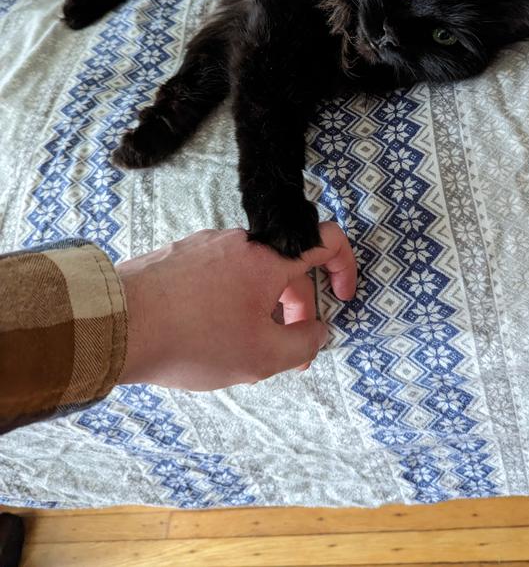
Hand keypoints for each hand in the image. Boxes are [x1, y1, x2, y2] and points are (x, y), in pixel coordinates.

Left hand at [117, 222, 355, 389]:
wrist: (116, 324)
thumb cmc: (193, 339)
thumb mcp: (262, 356)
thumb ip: (303, 344)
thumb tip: (317, 331)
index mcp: (268, 258)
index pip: (326, 240)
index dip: (345, 267)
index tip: (342, 298)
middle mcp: (239, 241)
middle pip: (285, 267)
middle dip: (297, 307)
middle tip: (290, 349)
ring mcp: (204, 245)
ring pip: (251, 272)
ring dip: (262, 305)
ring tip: (244, 346)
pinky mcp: (177, 255)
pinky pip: (218, 273)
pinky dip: (229, 299)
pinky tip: (209, 332)